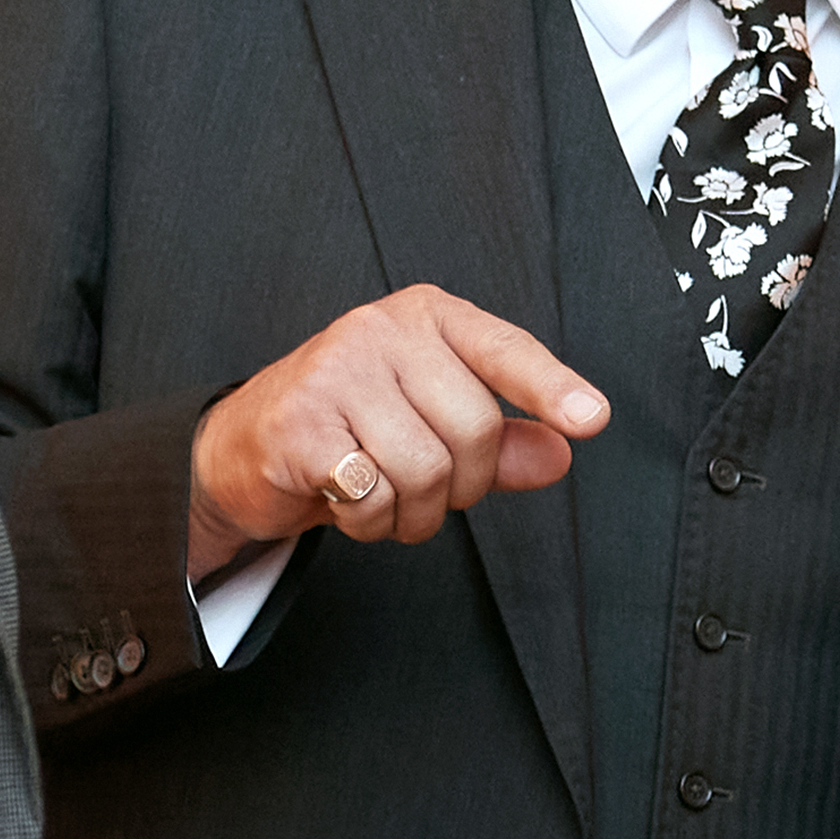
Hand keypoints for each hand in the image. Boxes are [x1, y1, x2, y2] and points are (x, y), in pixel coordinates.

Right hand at [189, 285, 607, 565]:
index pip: (504, 348)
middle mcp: (382, 329)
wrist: (247, 447)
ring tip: (382, 494)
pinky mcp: (299, 422)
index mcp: (426, 317)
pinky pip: (373, 495)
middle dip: (462, 484)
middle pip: (474, 428)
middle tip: (422, 485)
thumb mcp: (433, 425)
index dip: (551, 387)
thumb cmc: (351, 428)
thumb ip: (501, 440)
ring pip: (426, 469)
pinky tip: (345, 500)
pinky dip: (370, 521)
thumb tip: (561, 454)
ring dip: (413, 511)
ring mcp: (336, 370)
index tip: (592, 418)